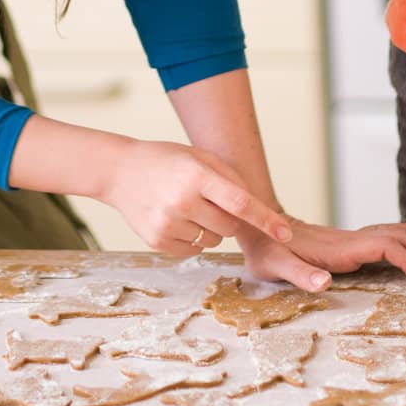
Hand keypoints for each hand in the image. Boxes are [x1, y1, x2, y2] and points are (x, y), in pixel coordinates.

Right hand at [99, 138, 293, 256]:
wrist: (120, 171)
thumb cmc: (166, 160)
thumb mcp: (198, 156)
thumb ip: (229, 179)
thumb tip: (256, 210)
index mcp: (196, 175)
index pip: (241, 202)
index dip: (265, 219)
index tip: (286, 232)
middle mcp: (182, 201)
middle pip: (230, 227)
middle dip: (230, 219)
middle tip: (211, 202)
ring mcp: (168, 224)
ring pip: (212, 241)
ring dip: (210, 229)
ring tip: (188, 207)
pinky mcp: (157, 242)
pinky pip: (193, 249)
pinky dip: (192, 238)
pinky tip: (175, 218)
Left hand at [236, 217, 405, 292]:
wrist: (256, 224)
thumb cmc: (265, 249)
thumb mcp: (276, 265)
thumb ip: (299, 273)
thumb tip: (326, 283)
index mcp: (340, 247)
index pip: (384, 247)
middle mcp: (351, 239)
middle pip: (397, 238)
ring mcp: (352, 239)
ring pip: (396, 235)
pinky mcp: (350, 243)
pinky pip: (386, 235)